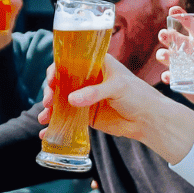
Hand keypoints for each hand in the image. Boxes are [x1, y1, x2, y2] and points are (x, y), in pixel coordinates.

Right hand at [39, 54, 193, 162]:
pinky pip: (67, 117)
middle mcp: (87, 79)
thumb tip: (71, 100)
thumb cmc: (138, 95)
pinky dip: (56, 123)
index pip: (70, 61)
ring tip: (44, 117)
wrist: (148, 119)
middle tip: (49, 102)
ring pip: (61, 100)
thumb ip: (94, 92)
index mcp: (95, 64)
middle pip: (61, 81)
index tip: (52, 81)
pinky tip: (47, 131)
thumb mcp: (118, 88)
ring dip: (50, 108)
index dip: (57, 69)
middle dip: (51, 91)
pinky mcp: (85, 114)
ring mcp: (84, 97)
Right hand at [154, 6, 193, 120]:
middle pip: (174, 40)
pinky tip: (168, 76)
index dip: (182, 17)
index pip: (191, 26)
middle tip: (164, 34)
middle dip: (167, 35)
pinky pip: (170, 77)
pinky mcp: (182, 82)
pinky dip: (167, 76)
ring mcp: (184, 67)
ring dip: (163, 55)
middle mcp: (190, 52)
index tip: (174, 10)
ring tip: (164, 56)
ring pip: (168, 57)